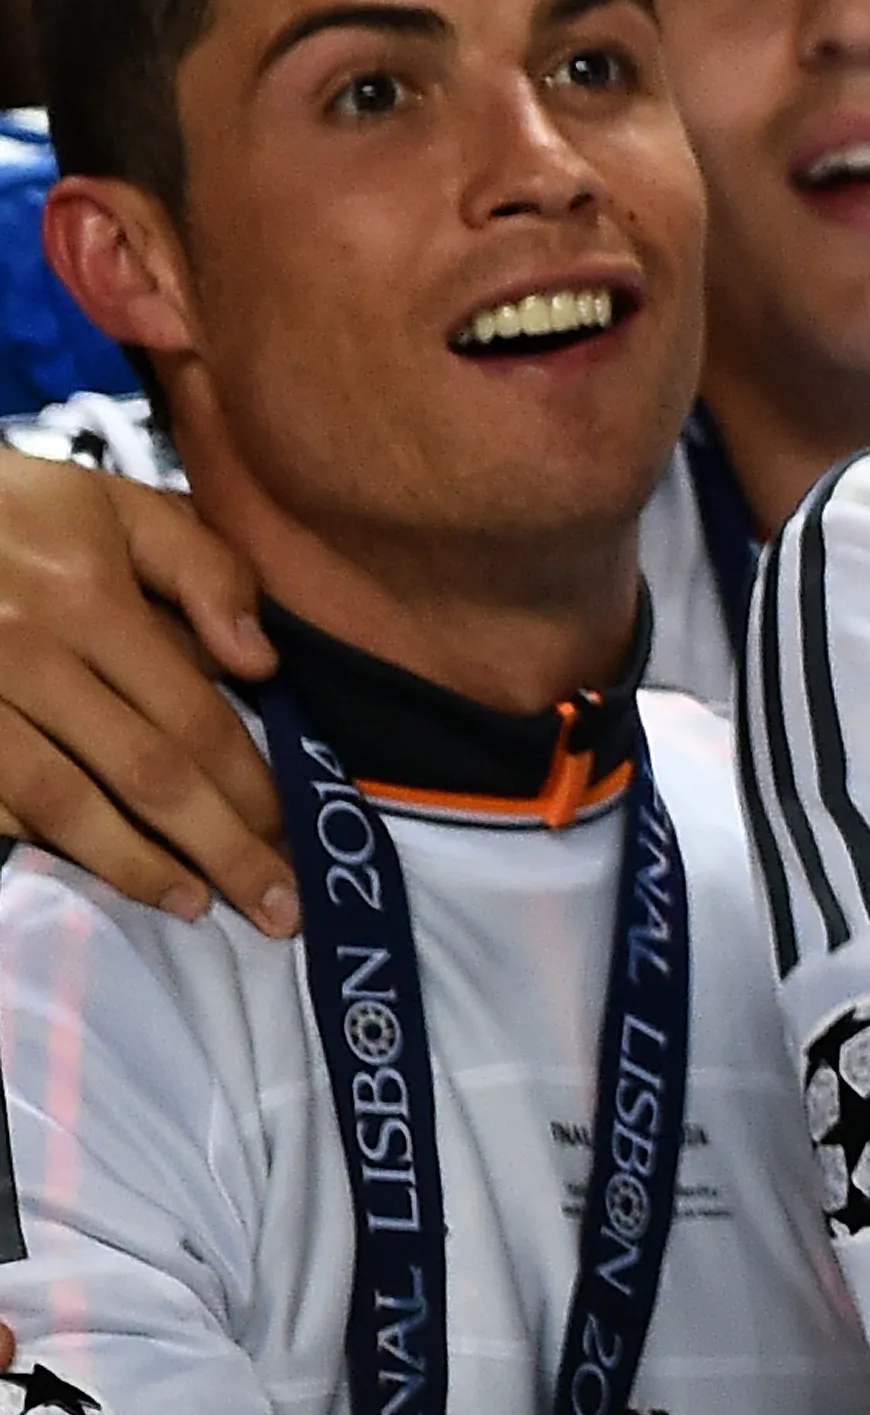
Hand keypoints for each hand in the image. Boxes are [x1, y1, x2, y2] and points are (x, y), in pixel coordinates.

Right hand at [0, 454, 290, 932]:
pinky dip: (46, 844)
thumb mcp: (115, 507)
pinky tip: (95, 873)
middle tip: (277, 908)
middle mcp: (29, 652)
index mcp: (89, 596)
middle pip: (145, 773)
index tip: (296, 839)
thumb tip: (259, 664)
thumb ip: (202, 568)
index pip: (194, 716)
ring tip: (196, 905)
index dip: (251, 788)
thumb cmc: (15, 512)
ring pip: (63, 804)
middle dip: (220, 848)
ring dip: (135, 866)